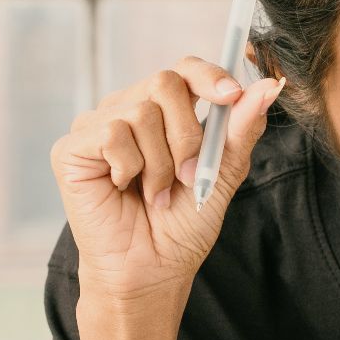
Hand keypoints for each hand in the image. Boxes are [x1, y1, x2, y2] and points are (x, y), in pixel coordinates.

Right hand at [51, 55, 284, 307]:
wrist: (152, 271)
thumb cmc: (183, 226)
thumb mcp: (223, 173)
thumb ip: (241, 128)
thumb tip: (268, 86)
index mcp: (163, 111)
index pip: (184, 69)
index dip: (208, 75)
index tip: (231, 96)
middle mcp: (127, 109)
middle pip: (165, 83)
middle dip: (187, 136)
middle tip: (186, 177)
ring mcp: (96, 125)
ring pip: (141, 112)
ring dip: (159, 163)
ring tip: (154, 193)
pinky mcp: (71, 147)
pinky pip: (113, 134)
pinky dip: (130, 168)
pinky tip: (124, 190)